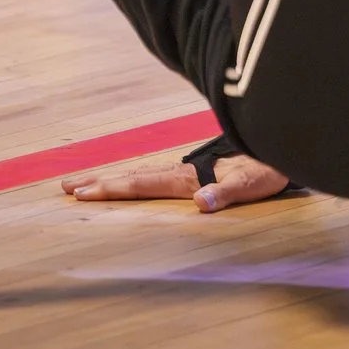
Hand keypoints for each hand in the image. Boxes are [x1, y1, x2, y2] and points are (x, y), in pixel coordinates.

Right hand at [60, 154, 290, 212]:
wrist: (283, 147)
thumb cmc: (269, 170)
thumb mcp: (253, 185)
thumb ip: (227, 192)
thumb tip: (201, 202)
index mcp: (188, 176)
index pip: (142, 184)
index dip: (112, 188)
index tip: (82, 192)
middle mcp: (182, 171)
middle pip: (133, 176)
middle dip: (100, 182)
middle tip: (65, 186)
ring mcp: (188, 169)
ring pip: (141, 174)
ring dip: (112, 179)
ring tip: (84, 182)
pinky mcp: (196, 171)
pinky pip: (155, 176)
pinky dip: (134, 179)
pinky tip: (128, 182)